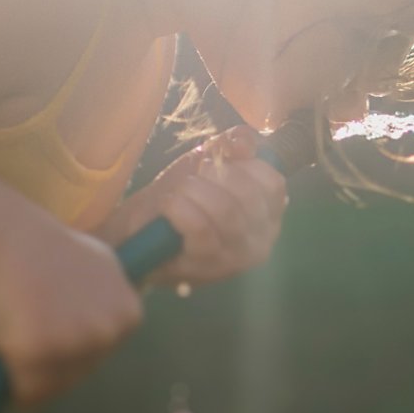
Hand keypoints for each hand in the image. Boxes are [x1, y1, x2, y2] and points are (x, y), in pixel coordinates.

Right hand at [0, 213, 144, 405]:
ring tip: (17, 339)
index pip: (102, 354)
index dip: (73, 346)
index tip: (54, 324)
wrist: (8, 240)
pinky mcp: (37, 352)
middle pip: (79, 374)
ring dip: (32, 374)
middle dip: (53, 362)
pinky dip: (13, 384)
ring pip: (54, 386)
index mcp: (128, 316)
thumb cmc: (50, 251)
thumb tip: (118, 323)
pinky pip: (27, 391)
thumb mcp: (103, 268)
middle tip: (30, 332)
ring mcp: (74, 344)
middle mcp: (108, 332)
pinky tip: (6, 357)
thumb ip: (113, 300)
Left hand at [100, 126, 288, 287]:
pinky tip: (169, 206)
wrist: (141, 234)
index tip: (216, 164)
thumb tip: (244, 144)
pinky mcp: (208, 268)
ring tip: (178, 192)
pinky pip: (201, 229)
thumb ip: (232, 144)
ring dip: (194, 191)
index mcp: (269, 213)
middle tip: (192, 178)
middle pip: (249, 196)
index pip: (272, 183)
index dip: (244, 165)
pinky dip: (180, 209)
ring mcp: (237, 257)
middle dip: (214, 175)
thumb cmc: (182, 197)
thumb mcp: (208, 160)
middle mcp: (262, 239)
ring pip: (226, 211)